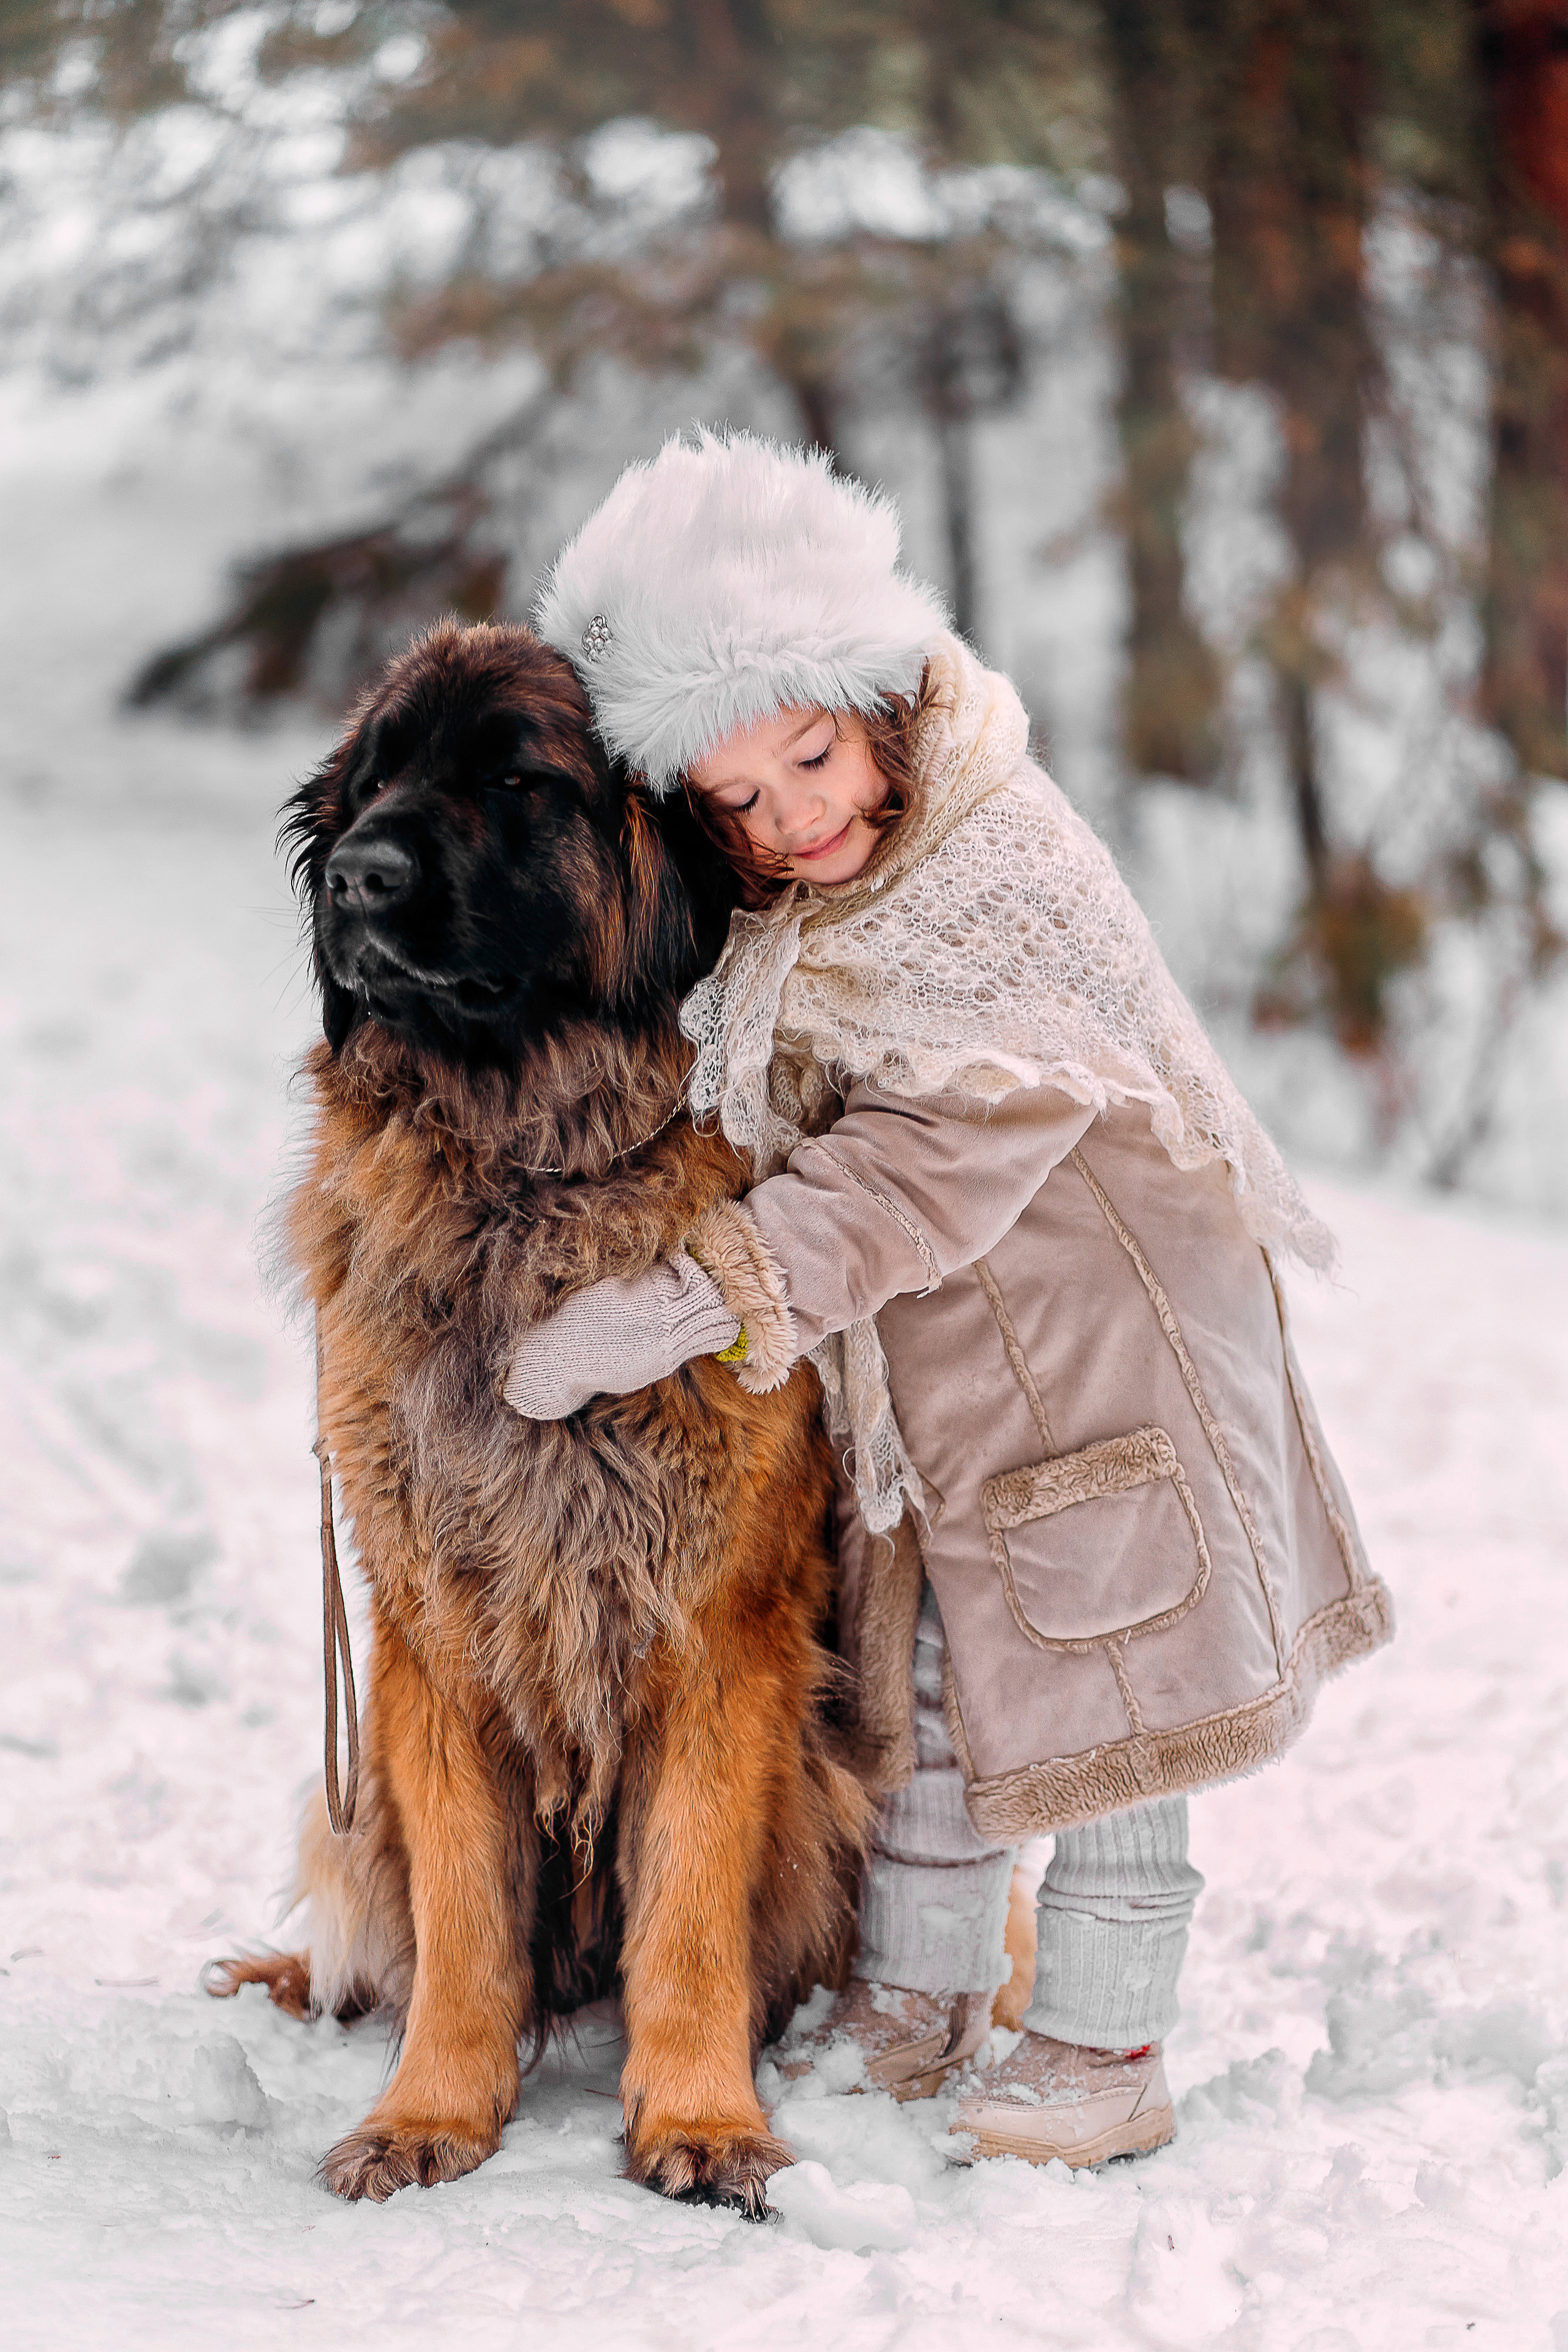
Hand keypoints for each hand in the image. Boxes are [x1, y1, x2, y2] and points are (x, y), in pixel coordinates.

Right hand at [503, 1252, 741, 1419]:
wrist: (560, 1361)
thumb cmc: (579, 1316)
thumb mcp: (610, 1285)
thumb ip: (646, 1277)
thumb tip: (675, 1266)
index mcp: (649, 1299)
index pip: (695, 1278)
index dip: (690, 1264)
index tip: (677, 1260)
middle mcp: (665, 1327)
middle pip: (716, 1304)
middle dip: (712, 1287)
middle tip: (694, 1279)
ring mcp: (668, 1351)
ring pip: (719, 1330)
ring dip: (716, 1311)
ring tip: (695, 1300)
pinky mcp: (664, 1365)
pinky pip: (701, 1345)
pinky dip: (704, 1329)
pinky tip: (680, 1319)